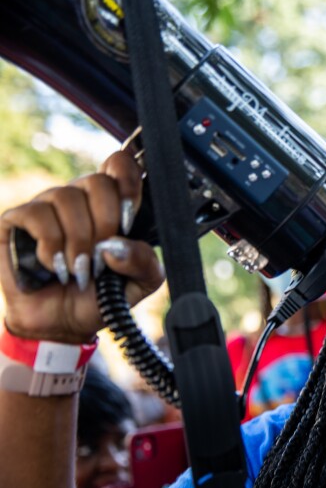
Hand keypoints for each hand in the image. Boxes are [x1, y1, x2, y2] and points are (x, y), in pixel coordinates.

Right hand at [0, 151, 164, 343]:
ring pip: (67, 197)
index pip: (121, 165)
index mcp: (112, 205)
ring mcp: (47, 206)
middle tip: (102, 257)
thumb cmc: (99, 296)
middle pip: (98, 181)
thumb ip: (145, 261)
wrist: (62, 323)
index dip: (129, 180)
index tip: (130, 215)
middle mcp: (80, 198)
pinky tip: (55, 266)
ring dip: (79, 241)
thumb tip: (117, 245)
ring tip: (79, 270)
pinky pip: (38, 215)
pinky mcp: (17, 219)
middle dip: (106, 224)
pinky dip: (51, 246)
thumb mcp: (140, 284)